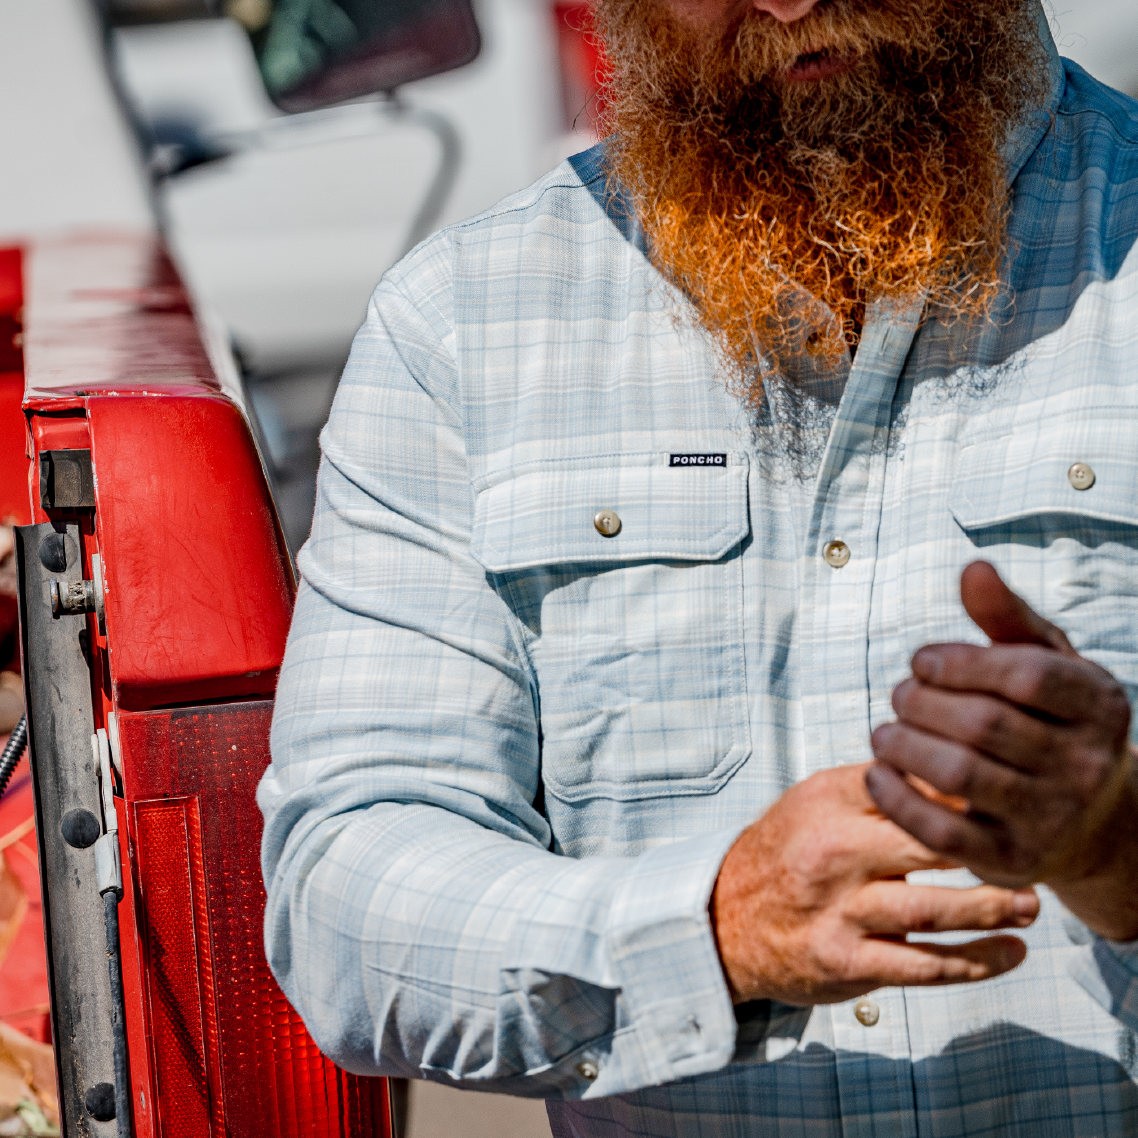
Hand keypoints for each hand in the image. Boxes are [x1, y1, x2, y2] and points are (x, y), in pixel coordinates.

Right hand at [710, 764, 1036, 1005]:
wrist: (727, 919)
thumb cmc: (787, 850)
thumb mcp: (816, 801)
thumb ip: (876, 785)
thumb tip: (951, 771)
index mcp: (827, 806)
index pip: (907, 788)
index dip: (961, 791)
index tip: (1002, 795)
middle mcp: (833, 856)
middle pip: (927, 844)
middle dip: (989, 848)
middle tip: (1033, 849)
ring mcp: (840, 913)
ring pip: (933, 911)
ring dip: (992, 909)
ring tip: (1031, 905)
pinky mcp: (848, 963)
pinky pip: (923, 966)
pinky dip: (975, 962)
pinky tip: (1010, 953)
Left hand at [868, 561, 1137, 941]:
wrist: (1092, 820)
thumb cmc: (1052, 722)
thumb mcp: (1044, 663)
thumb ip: (1007, 618)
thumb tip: (972, 568)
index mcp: (1099, 705)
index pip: (1024, 676)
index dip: (959, 662)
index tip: (922, 662)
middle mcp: (1086, 764)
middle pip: (984, 724)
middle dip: (922, 703)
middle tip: (898, 696)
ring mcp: (1053, 818)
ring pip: (961, 774)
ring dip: (903, 745)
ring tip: (883, 732)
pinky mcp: (1012, 860)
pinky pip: (943, 832)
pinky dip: (897, 799)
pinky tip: (877, 773)